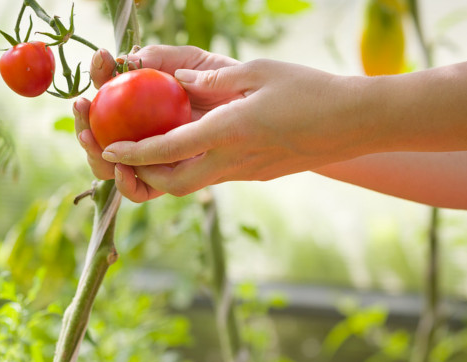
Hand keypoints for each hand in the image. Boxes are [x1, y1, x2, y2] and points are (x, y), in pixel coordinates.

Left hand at [73, 46, 360, 201]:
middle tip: (121, 156)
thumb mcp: (259, 71)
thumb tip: (180, 78)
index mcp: (229, 132)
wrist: (357, 123)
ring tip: (144, 152)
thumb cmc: (312, 90)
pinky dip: (188, 167)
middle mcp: (232, 161)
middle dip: (141, 177)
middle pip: (172, 185)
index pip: (168, 150)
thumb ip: (215, 76)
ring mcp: (244, 173)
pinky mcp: (254, 175)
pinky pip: (210, 177)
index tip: (109, 149)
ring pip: (190, 185)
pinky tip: (182, 146)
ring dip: (162, 174)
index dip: (133, 152)